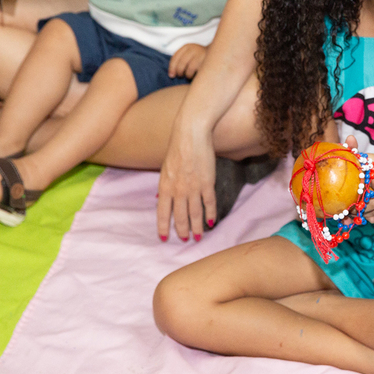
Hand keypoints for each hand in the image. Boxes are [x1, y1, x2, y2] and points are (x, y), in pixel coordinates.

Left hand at [156, 117, 214, 241]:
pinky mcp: (207, 183)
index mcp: (165, 186)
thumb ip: (166, 184)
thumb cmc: (178, 147)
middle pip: (180, 216)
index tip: (164, 238)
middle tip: (184, 239)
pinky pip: (209, 203)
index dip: (163, 226)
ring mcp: (193, 187)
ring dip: (196, 227)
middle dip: (182, 230)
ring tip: (198, 237)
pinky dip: (210, 214)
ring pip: (195, 213)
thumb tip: (162, 195)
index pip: (163, 212)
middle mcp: (178, 190)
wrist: (191, 134)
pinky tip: (211, 222)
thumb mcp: (166, 167)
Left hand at [168, 44, 206, 79]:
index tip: (171, 75)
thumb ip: (180, 61)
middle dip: (179, 72)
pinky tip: (194, 76)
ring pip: (190, 68)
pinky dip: (194, 76)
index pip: (176, 57)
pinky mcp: (208, 62)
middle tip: (180, 76)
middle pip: (182, 62)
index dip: (172, 68)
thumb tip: (171, 75)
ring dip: (187, 75)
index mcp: (187, 47)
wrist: (217, 55)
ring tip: (188, 76)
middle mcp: (194, 48)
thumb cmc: (199, 58)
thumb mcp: (188, 55)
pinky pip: (199, 72)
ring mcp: (202, 55)